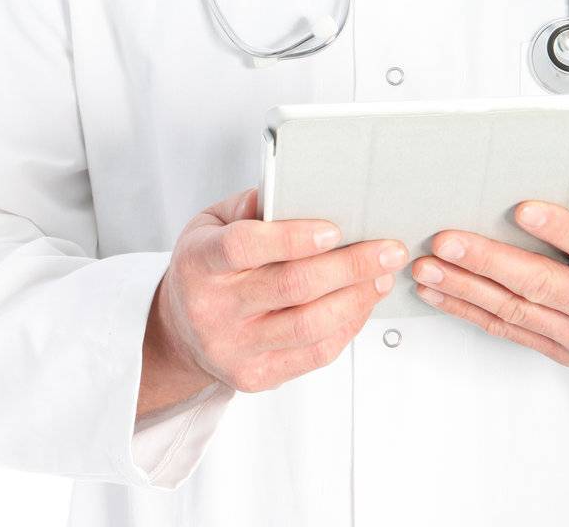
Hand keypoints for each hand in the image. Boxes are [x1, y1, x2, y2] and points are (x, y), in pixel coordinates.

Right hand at [150, 186, 408, 398]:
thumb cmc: (205, 268)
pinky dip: (347, 326)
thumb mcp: (211, 223)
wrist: (180, 333)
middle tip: (388, 248)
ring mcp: (235, 348)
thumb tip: (296, 191)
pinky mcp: (257, 376)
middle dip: (349, 265)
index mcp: (199, 262)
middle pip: (291, 287)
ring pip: (309, 326)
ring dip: (356, 298)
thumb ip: (249, 205)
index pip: (244, 246)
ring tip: (382, 275)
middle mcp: (213, 309)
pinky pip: (314, 354)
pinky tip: (362, 302)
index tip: (333, 229)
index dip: (291, 237)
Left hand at [409, 194, 568, 409]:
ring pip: (518, 313)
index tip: (522, 208)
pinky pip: (513, 332)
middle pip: (542, 285)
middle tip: (446, 241)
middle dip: (488, 261)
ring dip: (466, 290)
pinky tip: (443, 298)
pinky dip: (473, 314)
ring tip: (428, 269)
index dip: (559, 228)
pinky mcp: (567, 354)